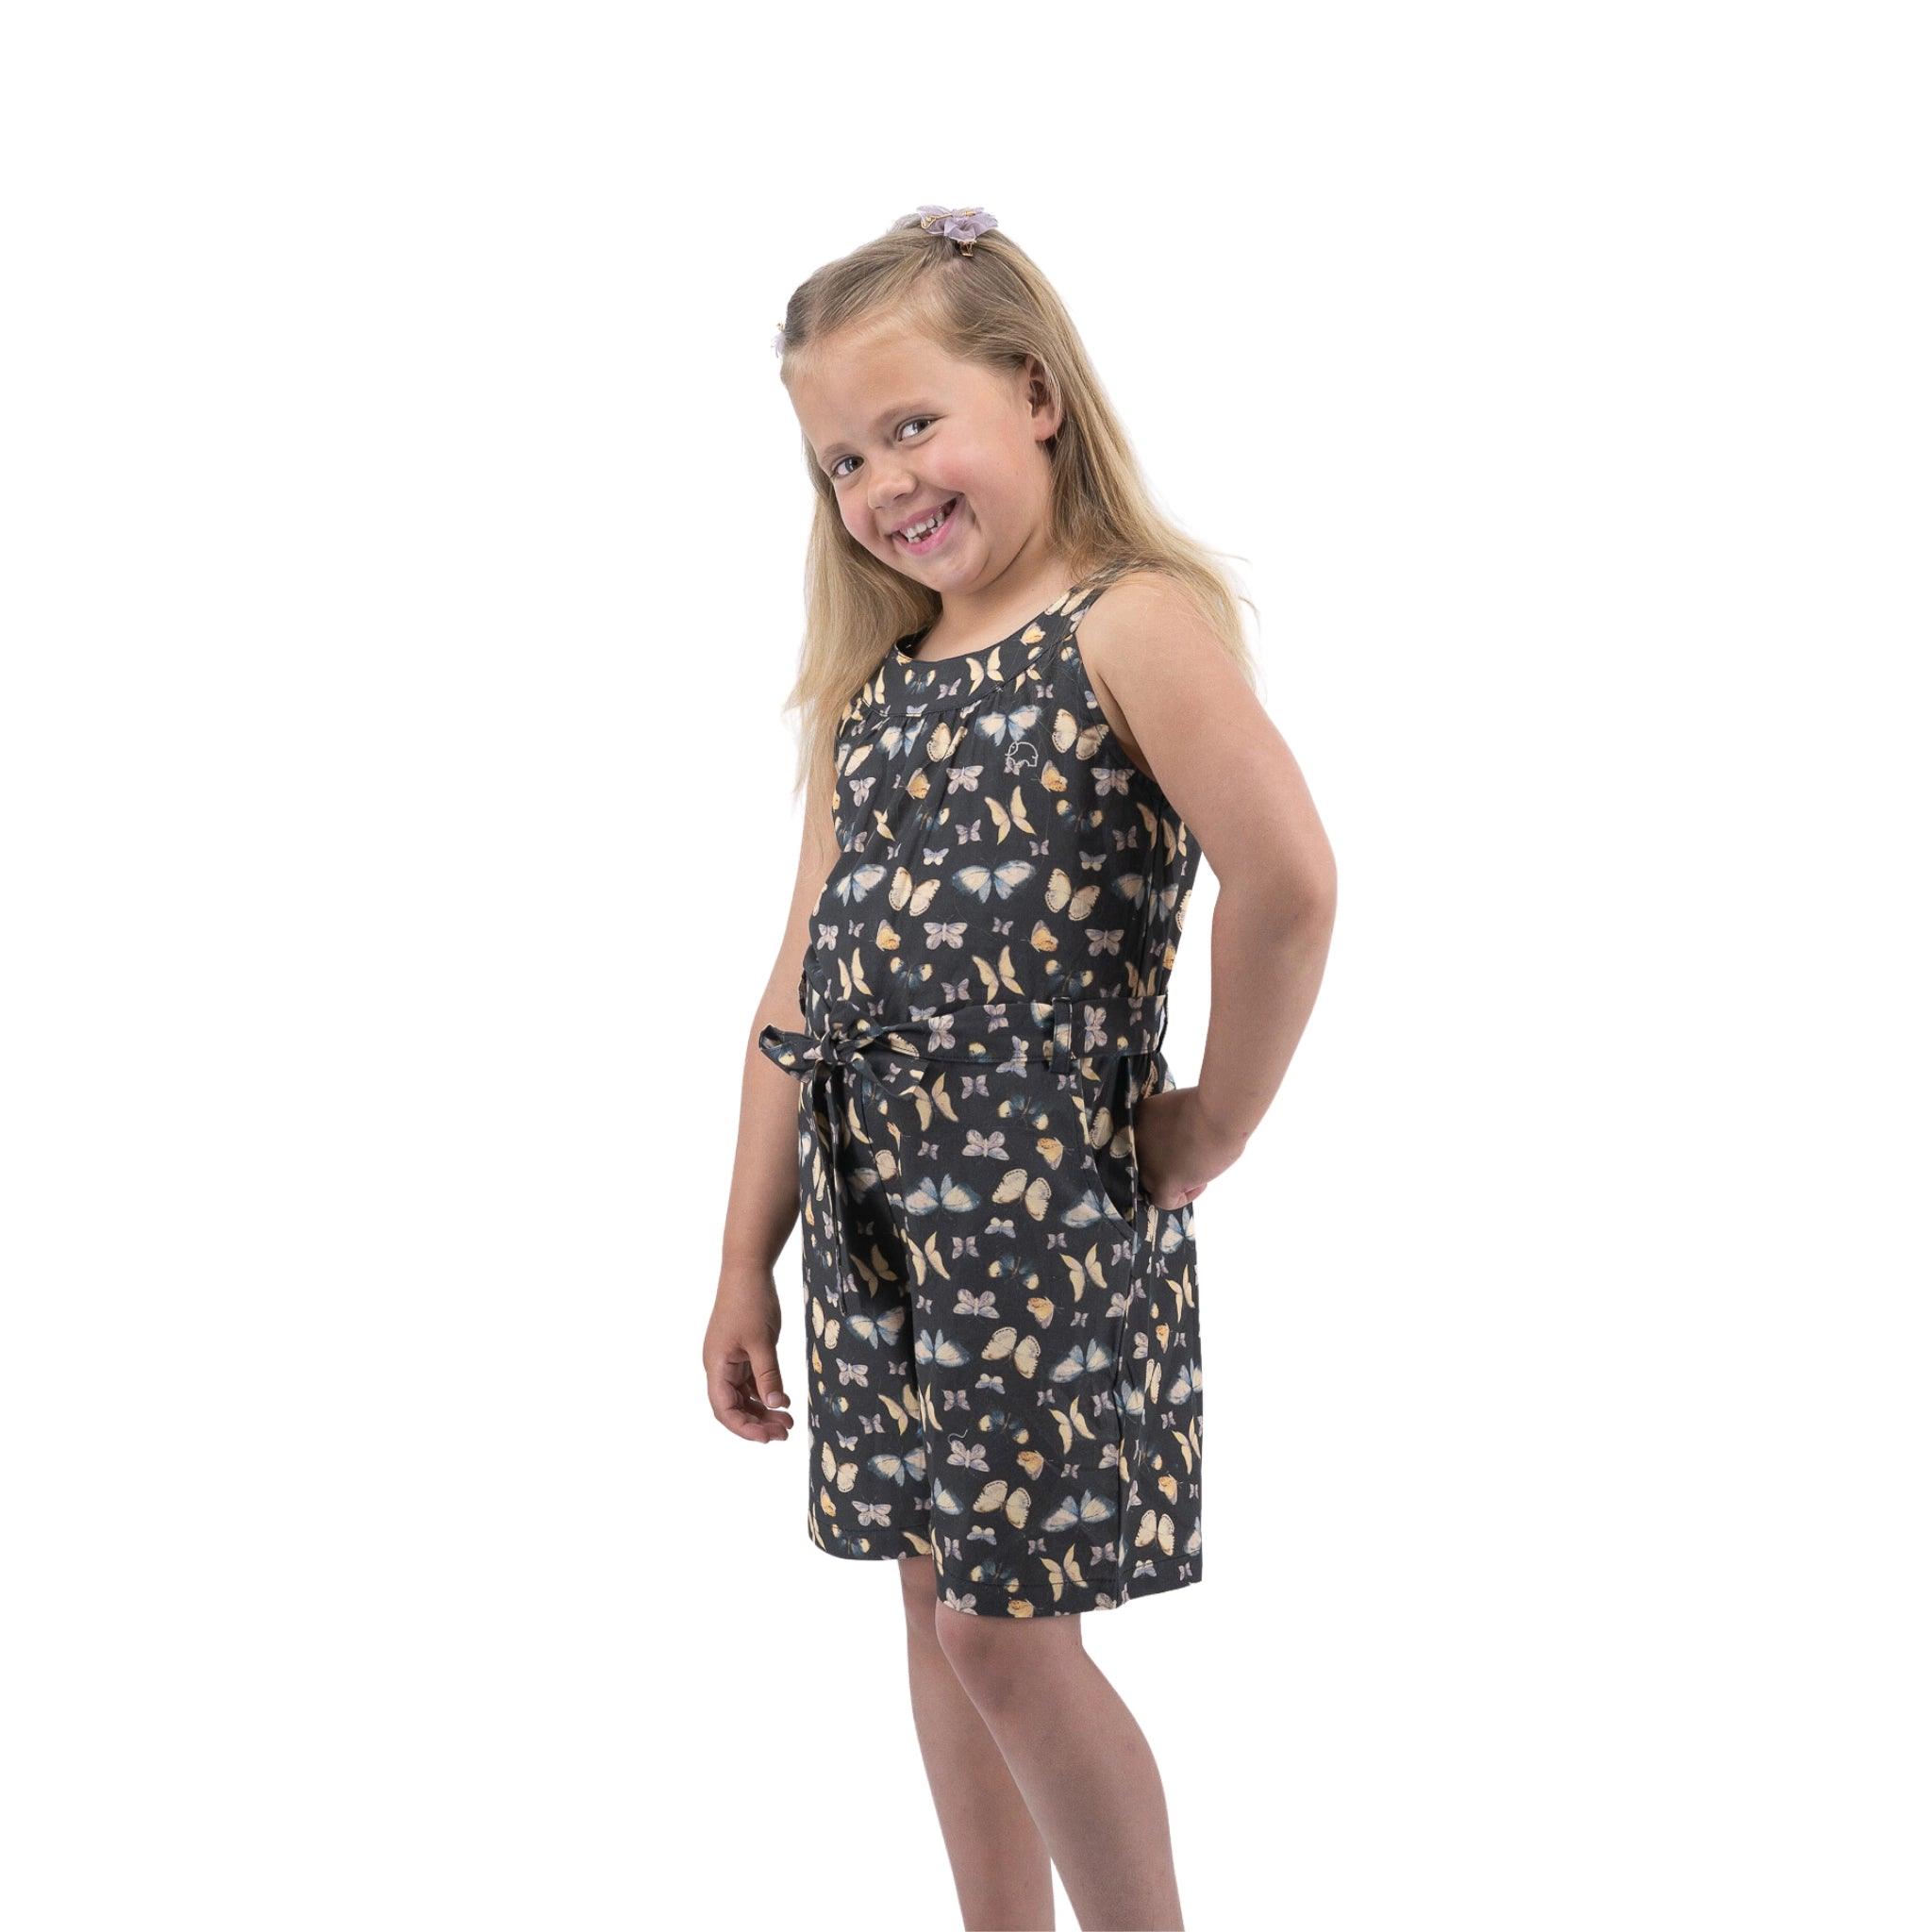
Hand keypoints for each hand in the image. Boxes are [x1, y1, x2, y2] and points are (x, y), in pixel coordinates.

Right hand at [704, 1258, 794, 1443]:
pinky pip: (750, 1382)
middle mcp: (719, 1366)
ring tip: (788, 1422)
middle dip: (757, 1423)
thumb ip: (769, 1375)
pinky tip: (783, 1401)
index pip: (724, 1409)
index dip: (744, 1428)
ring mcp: (729, 1360)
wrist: (748, 1269)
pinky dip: (765, 1393)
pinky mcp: (741, 1353)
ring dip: (763, 1410)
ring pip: (743, 1396)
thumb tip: (778, 1405)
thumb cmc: (751, 1302)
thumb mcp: (763, 1341)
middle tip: (785, 1433)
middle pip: (733, 1407)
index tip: (768, 1438)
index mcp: (716, 1365)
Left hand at [1131, 1084, 1242, 1212]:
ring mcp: (1146, 1162)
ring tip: (1200, 1167)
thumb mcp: (1178, 1110)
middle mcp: (1136, 1141)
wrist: (1219, 1113)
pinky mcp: (1161, 1181)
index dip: (1164, 1146)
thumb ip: (1168, 1126)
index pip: (1144, 1142)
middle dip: (1169, 1163)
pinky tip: (1200, 1181)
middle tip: (1191, 1156)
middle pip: (1147, 1163)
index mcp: (1139, 1118)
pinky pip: (1164, 1200)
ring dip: (1176, 1180)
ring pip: (1153, 1183)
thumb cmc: (1210, 1105)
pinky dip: (1184, 1197)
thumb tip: (1175, 1144)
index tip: (1184, 1143)